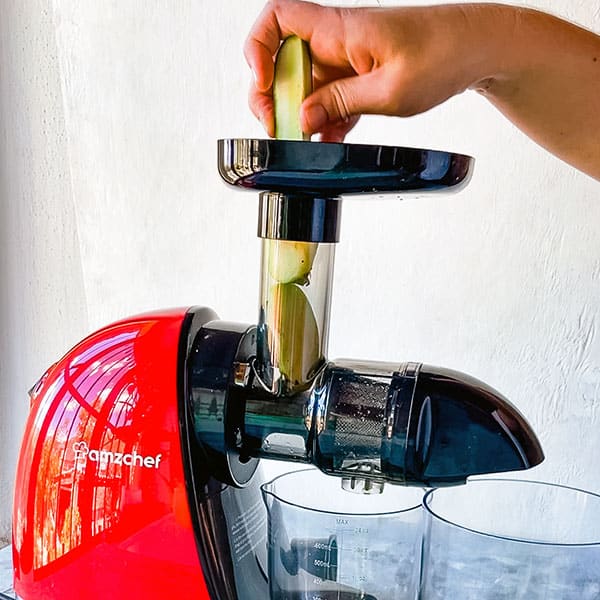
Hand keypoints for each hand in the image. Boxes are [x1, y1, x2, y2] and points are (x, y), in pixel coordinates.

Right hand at [244, 0, 498, 141]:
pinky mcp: (358, 76)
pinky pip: (330, 97)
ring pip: (306, 86)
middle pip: (284, 62)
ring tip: (308, 142)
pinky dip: (327, 120)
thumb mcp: (389, 91)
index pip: (277, 19)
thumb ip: (340, 104)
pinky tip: (331, 140)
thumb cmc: (444, 54)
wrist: (477, 49)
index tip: (261, 84)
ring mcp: (347, 60)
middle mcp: (336, 41)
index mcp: (340, 30)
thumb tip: (302, 118)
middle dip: (275, 97)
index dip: (257, 49)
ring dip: (302, 115)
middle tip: (282, 129)